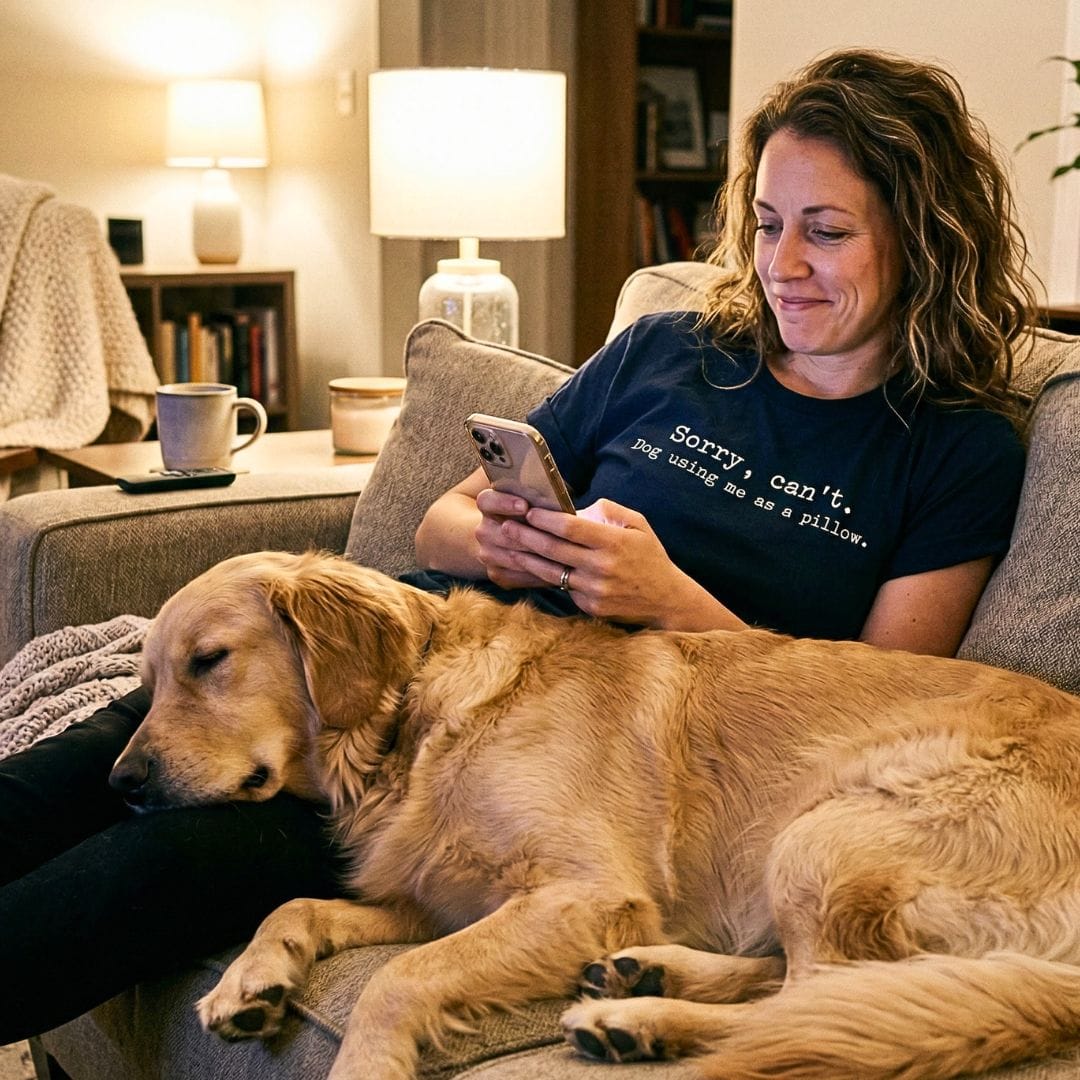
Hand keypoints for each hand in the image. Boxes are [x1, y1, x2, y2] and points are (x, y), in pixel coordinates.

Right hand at [472, 487, 558, 589]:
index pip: (487, 501)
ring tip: (560, 554)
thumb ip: (535, 489)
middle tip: (552, 535)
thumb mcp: (526, 493)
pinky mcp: (497, 574)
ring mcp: (487, 554)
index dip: (504, 503)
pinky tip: (556, 569)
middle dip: (528, 535)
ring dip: (536, 556)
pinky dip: (537, 573)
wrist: (505, 534)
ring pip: (512, 558)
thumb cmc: (527, 508)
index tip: (524, 505)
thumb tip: (555, 490)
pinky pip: (517, 577)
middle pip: (502, 534)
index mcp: (487, 504)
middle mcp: (482, 530)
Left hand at [495, 497, 738, 629]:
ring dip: (527, 559)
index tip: (528, 510)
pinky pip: (564, 588)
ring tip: (508, 547)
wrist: (667, 601)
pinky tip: (530, 568)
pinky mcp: (591, 607)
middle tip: (505, 526)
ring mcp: (595, 590)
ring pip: (552, 572)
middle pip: (554, 550)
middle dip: (526, 536)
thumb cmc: (650, 557)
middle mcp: (602, 567)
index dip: (546, 519)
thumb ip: (609, 510)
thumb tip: (579, 507)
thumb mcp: (639, 525)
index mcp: (614, 543)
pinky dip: (547, 577)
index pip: (570, 528)